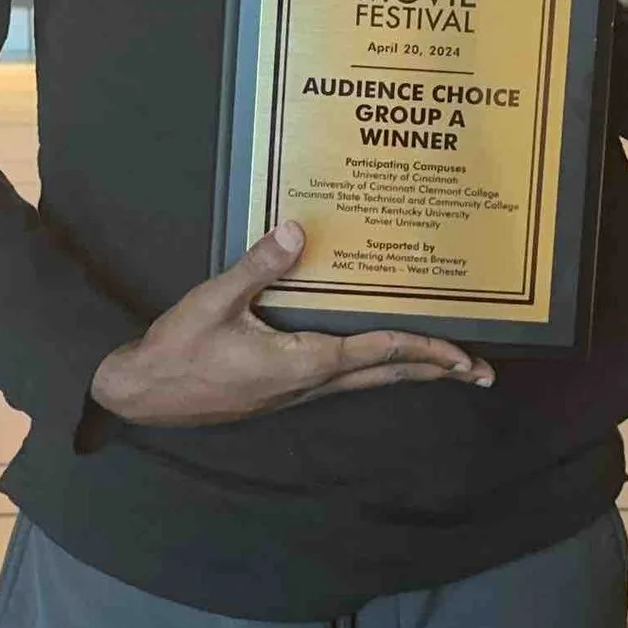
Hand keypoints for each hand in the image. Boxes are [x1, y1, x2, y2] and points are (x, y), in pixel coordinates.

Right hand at [88, 220, 492, 427]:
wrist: (145, 395)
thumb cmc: (178, 353)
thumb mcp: (214, 302)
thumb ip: (258, 267)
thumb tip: (298, 232)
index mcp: (303, 362)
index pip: (378, 352)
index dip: (425, 349)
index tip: (463, 353)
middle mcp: (311, 382)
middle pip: (388, 375)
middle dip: (437, 372)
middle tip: (481, 372)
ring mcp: (299, 390)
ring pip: (370, 380)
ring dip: (411, 372)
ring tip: (449, 367)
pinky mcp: (286, 387)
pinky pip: (346, 377)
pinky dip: (376, 366)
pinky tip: (380, 356)